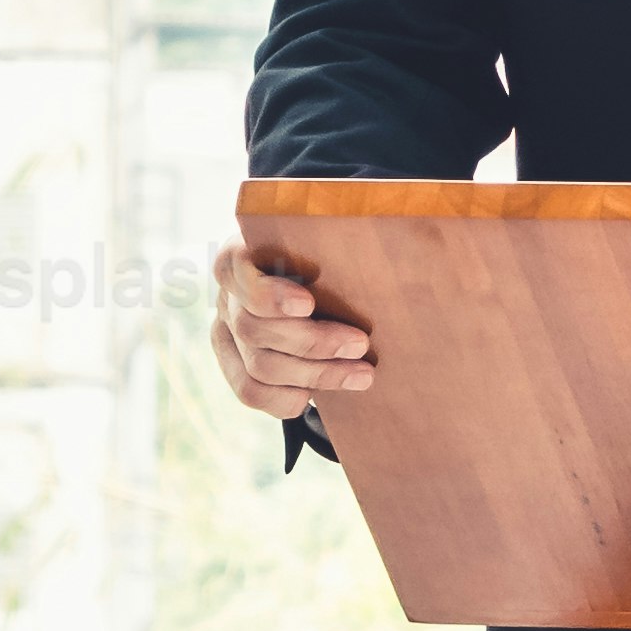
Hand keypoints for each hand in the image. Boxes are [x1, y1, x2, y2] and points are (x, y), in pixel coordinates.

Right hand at [211, 234, 373, 422]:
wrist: (310, 290)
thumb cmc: (325, 260)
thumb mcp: (325, 242)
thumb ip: (341, 241)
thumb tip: (404, 231)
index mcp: (237, 257)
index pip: (234, 271)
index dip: (268, 293)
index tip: (309, 303)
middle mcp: (227, 297)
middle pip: (254, 328)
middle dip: (313, 342)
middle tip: (361, 344)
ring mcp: (225, 335)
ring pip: (260, 366)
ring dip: (316, 373)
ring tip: (361, 374)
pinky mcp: (234, 367)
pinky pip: (252, 393)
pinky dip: (288, 398)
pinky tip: (320, 395)